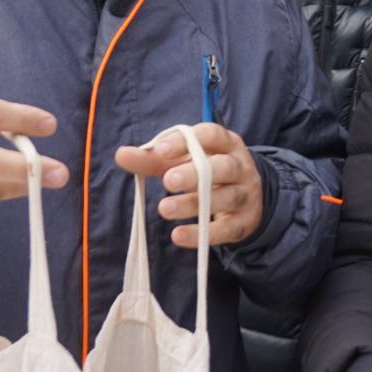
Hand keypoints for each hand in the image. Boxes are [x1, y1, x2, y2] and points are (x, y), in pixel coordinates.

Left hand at [114, 123, 263, 247]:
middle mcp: (241, 167)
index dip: (186, 142)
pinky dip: (201, 234)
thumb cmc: (210, 172)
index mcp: (226, 144)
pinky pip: (225, 229)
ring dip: (193, 204)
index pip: (211, 135)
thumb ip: (155, 158)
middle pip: (223, 167)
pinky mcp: (244, 222)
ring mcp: (245, 195)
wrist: (250, 199)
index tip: (161, 150)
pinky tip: (178, 236)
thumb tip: (121, 154)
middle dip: (194, 174)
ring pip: (225, 197)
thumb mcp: (185, 161)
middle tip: (167, 181)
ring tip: (164, 209)